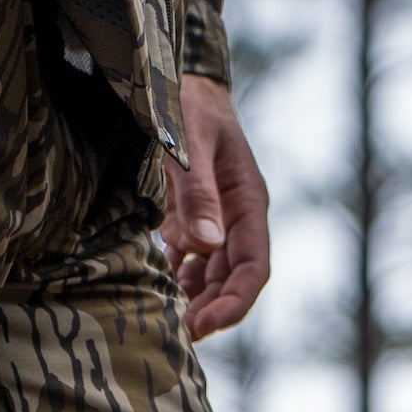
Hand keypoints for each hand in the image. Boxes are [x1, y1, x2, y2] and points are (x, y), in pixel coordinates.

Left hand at [161, 76, 269, 339]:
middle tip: (177, 334)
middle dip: (211, 310)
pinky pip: (192, 258)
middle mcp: (237, 216)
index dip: (233, 304)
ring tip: (167, 317)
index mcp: (248, 202)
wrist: (176, 77)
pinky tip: (157, 283)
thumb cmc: (186, 101)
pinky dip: (178, 275)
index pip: (254, 268)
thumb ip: (196, 191)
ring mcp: (217, 218)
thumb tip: (205, 246)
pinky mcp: (194, 215)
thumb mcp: (188, 139)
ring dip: (195, 298)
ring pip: (214, 274)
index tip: (202, 325)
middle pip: (234, 279)